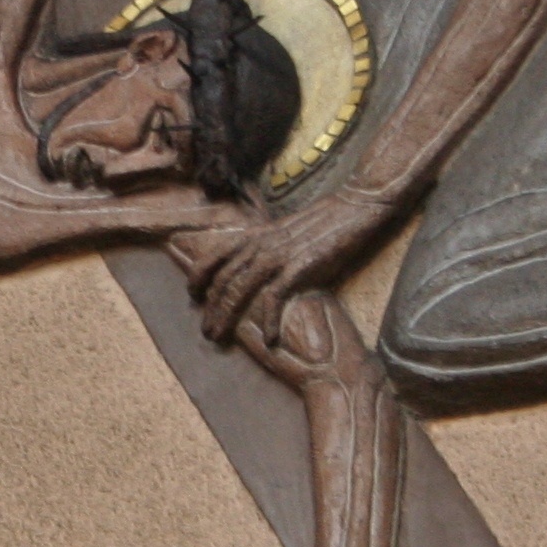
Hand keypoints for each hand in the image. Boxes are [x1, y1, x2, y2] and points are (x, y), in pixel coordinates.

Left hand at [171, 188, 393, 346]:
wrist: (355, 207)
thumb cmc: (325, 221)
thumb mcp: (287, 231)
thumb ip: (269, 246)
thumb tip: (257, 265)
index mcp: (257, 234)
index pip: (216, 254)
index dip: (198, 275)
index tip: (192, 295)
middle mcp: (261, 244)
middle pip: (223, 278)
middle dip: (210, 308)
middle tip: (206, 331)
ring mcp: (278, 255)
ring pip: (239, 289)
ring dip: (225, 316)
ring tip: (218, 337)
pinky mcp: (299, 267)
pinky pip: (274, 298)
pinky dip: (268, 320)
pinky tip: (268, 339)